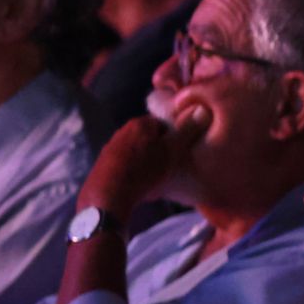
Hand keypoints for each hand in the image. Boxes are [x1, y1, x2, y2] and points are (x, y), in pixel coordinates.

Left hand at [80, 107, 210, 214]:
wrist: (109, 194)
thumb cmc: (145, 170)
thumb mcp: (172, 151)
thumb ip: (187, 131)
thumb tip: (201, 110)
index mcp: (140, 123)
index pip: (163, 122)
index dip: (174, 136)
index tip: (180, 151)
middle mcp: (123, 130)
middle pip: (148, 137)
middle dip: (159, 148)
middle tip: (170, 165)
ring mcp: (110, 147)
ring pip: (136, 150)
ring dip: (146, 159)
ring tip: (155, 177)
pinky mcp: (102, 163)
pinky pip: (125, 163)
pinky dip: (133, 170)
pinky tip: (139, 183)